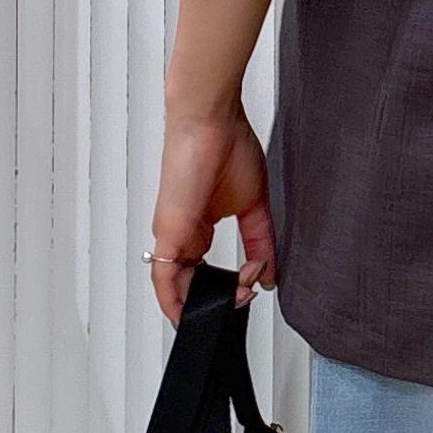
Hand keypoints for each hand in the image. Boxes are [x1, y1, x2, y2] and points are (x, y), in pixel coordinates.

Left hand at [150, 96, 277, 326]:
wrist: (211, 120)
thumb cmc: (229, 145)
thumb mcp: (254, 203)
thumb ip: (261, 239)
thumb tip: (269, 270)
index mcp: (200, 225)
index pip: (207, 270)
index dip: (232, 285)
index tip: (257, 279)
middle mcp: (183, 233)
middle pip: (191, 284)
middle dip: (221, 299)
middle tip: (248, 294)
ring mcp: (172, 235)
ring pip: (176, 288)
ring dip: (204, 303)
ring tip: (236, 296)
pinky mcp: (168, 233)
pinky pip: (163, 281)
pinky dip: (176, 302)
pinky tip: (193, 312)